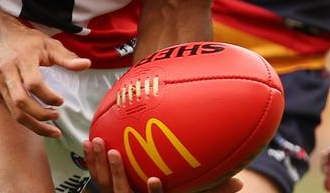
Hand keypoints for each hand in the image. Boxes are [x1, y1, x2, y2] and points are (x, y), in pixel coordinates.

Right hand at [0, 23, 90, 136]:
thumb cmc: (24, 41)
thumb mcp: (48, 44)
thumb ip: (66, 57)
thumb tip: (87, 65)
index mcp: (22, 60)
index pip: (34, 84)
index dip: (49, 96)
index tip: (61, 101)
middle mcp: (7, 73)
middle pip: (22, 102)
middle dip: (41, 115)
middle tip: (57, 117)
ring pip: (14, 112)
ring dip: (34, 125)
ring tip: (51, 131)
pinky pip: (9, 111)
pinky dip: (24, 119)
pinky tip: (37, 121)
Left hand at [85, 138, 242, 192]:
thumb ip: (213, 191)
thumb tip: (242, 183)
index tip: (154, 179)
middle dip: (116, 174)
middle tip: (115, 151)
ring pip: (102, 186)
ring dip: (97, 164)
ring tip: (95, 141)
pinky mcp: (107, 191)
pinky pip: (94, 179)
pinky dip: (90, 162)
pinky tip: (87, 143)